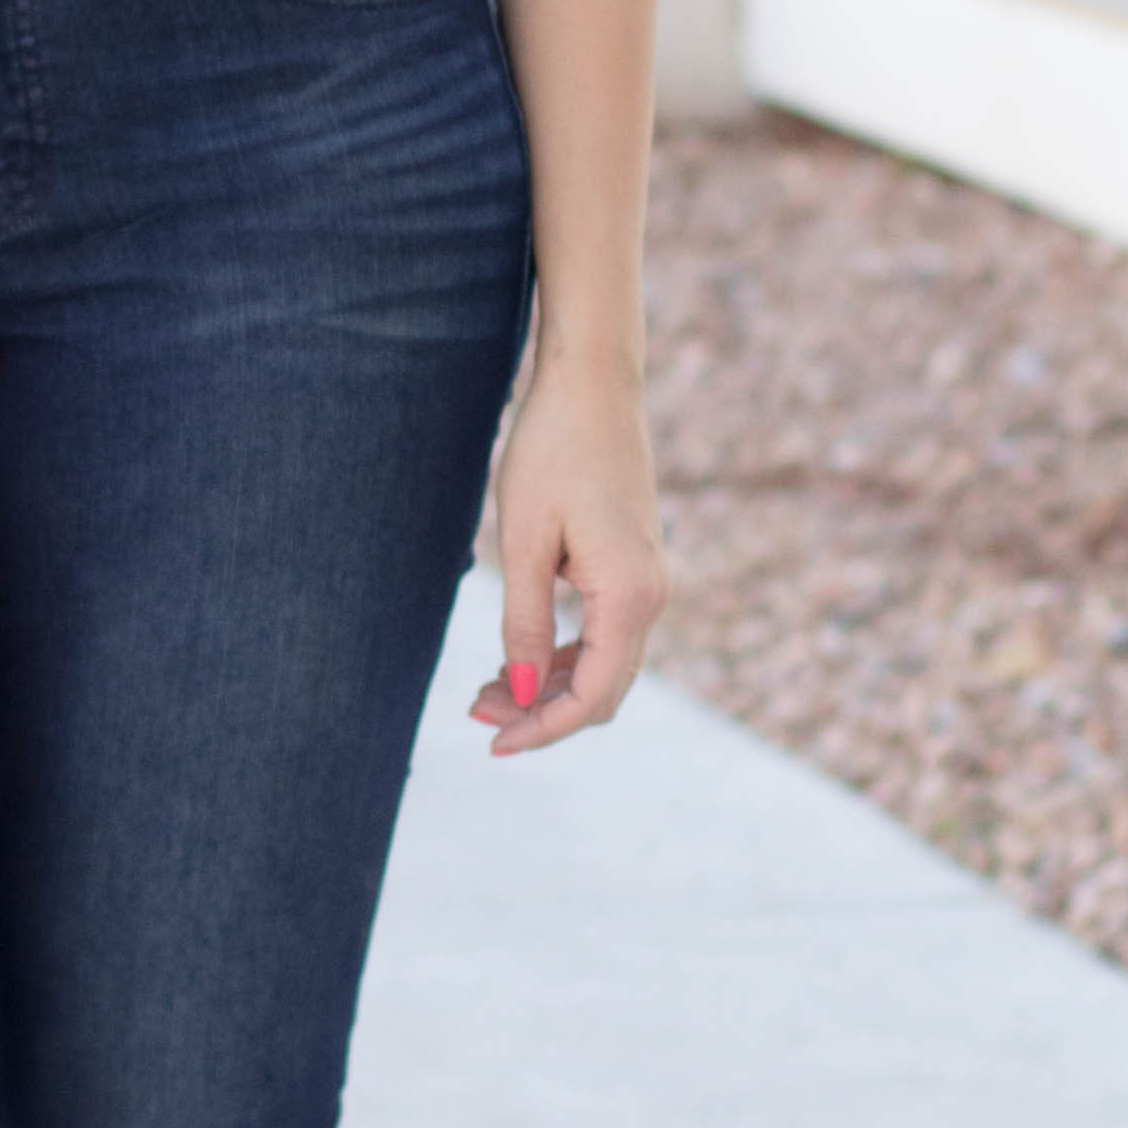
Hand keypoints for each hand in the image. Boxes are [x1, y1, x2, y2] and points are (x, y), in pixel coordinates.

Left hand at [469, 352, 666, 755]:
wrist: (593, 384)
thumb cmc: (552, 451)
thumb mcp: (524, 543)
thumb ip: (525, 624)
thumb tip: (523, 694)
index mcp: (629, 596)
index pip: (592, 696)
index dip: (543, 729)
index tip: (492, 743)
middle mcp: (651, 596)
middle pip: (603, 690)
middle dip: (542, 713)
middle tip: (476, 712)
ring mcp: (649, 581)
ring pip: (604, 665)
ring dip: (550, 686)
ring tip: (486, 689)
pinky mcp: (636, 565)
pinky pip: (606, 633)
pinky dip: (565, 655)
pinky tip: (520, 656)